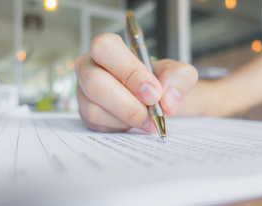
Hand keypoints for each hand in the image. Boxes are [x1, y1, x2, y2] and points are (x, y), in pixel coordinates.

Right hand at [75, 33, 197, 132]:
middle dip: (128, 104)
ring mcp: (83, 92)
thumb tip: (166, 101)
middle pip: (94, 82)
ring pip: (95, 109)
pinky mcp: (85, 114)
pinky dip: (121, 127)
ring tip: (147, 120)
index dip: (130, 72)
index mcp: (107, 48)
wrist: (151, 100)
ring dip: (127, 118)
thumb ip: (178, 78)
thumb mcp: (176, 72)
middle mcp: (88, 67)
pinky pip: (97, 125)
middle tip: (152, 114)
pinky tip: (134, 122)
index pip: (107, 49)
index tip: (154, 93)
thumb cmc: (156, 80)